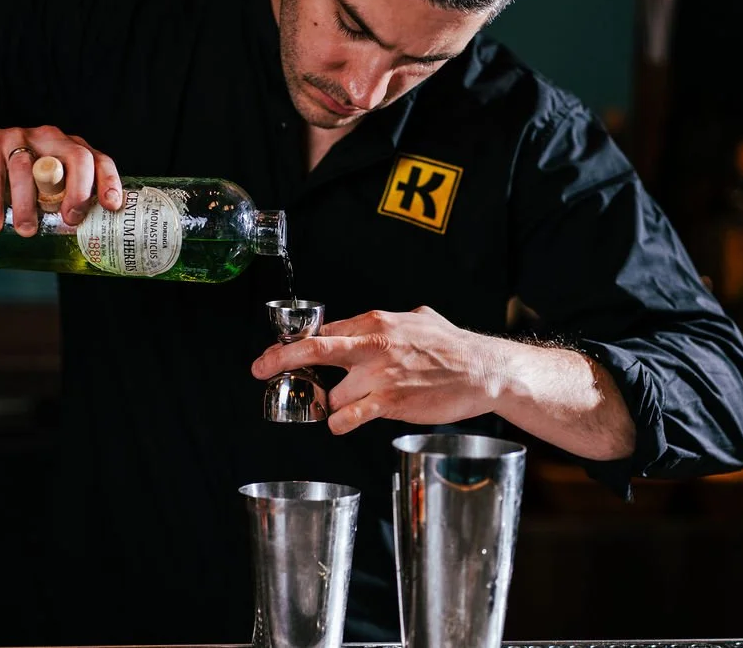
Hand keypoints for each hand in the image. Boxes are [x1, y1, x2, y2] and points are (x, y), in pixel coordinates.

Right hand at [0, 125, 122, 236]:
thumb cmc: (22, 176)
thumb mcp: (48, 184)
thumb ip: (65, 201)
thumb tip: (86, 243)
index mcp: (71, 148)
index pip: (99, 160)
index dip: (109, 181)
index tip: (111, 206)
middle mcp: (51, 138)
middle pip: (75, 157)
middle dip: (77, 191)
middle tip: (70, 220)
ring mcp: (20, 138)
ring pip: (27, 168)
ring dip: (27, 203)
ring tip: (27, 231)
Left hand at [251, 306, 506, 434]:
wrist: (483, 369)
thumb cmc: (452, 344)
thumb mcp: (416, 318)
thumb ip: (385, 321)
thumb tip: (363, 324)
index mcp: (376, 322)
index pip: (324, 331)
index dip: (297, 344)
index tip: (278, 353)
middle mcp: (372, 345)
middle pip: (313, 350)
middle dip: (279, 359)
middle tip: (259, 368)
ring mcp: (379, 375)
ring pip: (332, 395)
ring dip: (331, 405)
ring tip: (342, 407)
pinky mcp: (389, 403)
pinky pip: (348, 417)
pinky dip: (339, 423)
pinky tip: (342, 423)